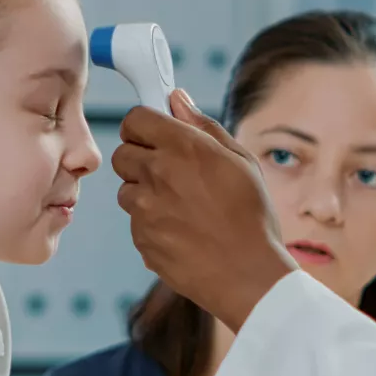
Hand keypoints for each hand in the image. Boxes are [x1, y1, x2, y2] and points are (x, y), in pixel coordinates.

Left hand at [109, 91, 298, 329]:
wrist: (248, 276)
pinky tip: (183, 232)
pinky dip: (152, 224)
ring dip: (145, 194)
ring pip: (127, 190)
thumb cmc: (252, 217)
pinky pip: (136, 222)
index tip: (156, 135)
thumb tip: (177, 100)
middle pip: (123, 154)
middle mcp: (157, 173)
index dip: (144, 126)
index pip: (135, 119)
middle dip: (141, 159)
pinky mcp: (141, 239)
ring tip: (182, 208)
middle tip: (170, 173)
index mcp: (182, 147)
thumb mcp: (241, 161)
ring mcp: (145, 209)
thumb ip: (204, 126)